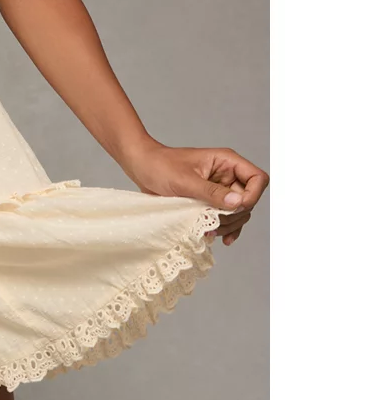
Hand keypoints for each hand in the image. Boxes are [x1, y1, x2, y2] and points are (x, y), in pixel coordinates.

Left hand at [119, 137, 268, 246]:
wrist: (141, 167)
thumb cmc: (160, 166)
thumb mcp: (185, 180)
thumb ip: (212, 192)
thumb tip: (238, 203)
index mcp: (226, 161)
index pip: (258, 179)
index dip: (253, 196)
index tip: (235, 208)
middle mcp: (227, 175)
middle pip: (249, 200)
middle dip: (235, 215)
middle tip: (214, 223)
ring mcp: (219, 189)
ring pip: (238, 212)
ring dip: (228, 225)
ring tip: (210, 232)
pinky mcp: (209, 201)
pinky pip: (226, 218)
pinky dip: (224, 229)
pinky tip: (217, 238)